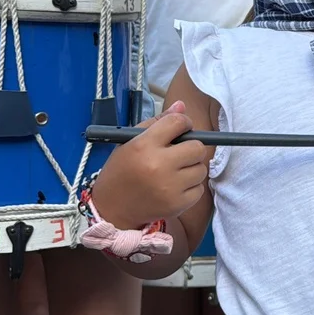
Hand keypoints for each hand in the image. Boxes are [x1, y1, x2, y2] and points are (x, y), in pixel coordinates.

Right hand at [90, 102, 208, 229]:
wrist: (112, 208)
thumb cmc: (122, 170)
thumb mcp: (130, 142)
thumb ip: (157, 122)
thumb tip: (182, 106)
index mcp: (144, 145)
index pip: (178, 123)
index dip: (183, 123)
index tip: (180, 128)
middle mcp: (158, 165)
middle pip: (197, 147)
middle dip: (191, 147)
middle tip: (179, 153)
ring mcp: (170, 187)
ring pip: (201, 169)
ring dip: (191, 168)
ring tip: (174, 172)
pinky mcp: (177, 205)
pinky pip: (199, 189)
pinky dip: (191, 187)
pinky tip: (174, 187)